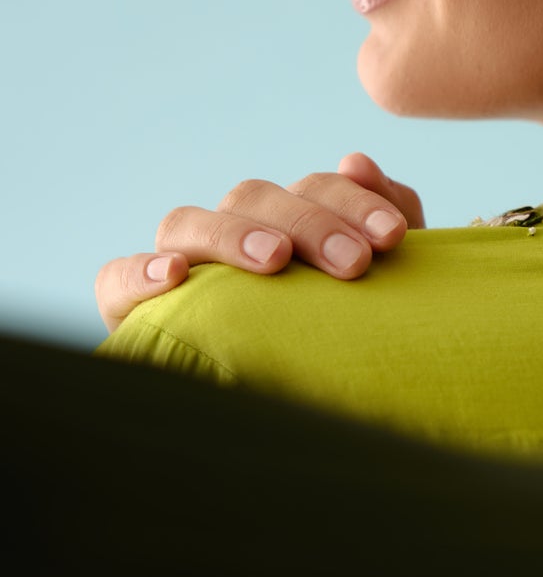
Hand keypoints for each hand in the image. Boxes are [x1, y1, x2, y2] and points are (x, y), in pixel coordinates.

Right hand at [95, 152, 424, 333]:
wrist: (316, 416)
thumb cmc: (352, 341)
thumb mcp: (384, 285)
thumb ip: (388, 219)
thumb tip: (358, 160)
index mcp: (290, 223)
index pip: (311, 187)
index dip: (351, 199)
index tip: (393, 235)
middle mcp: (232, 234)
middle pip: (252, 197)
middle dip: (308, 223)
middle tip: (354, 263)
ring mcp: (182, 267)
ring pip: (186, 222)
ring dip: (231, 234)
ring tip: (273, 260)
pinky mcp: (133, 307)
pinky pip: (115, 277)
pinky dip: (137, 271)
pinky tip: (172, 275)